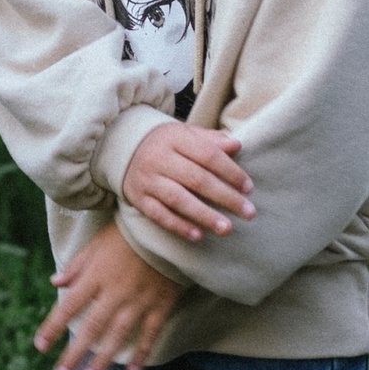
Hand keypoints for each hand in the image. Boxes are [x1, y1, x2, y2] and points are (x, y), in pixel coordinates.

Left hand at [34, 223, 180, 369]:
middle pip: (91, 326)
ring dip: (104, 359)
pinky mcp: (160, 304)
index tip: (40, 346)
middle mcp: (115, 291)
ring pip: (118, 334)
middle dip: (75, 352)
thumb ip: (77, 266)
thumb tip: (55, 281)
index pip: (69, 305)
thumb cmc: (127, 234)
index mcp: (96, 275)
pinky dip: (143, 352)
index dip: (53, 326)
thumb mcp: (97, 244)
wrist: (166, 228)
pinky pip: (150, 332)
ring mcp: (139, 300)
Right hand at [121, 121, 255, 242]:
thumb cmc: (164, 143)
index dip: (231, 172)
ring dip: (205, 215)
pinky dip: (179, 226)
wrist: (120, 147)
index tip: (248, 188)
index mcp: (174, 138)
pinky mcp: (138, 198)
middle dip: (225, 197)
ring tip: (227, 228)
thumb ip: (210, 140)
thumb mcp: (184, 134)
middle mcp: (159, 158)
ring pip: (179, 199)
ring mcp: (147, 179)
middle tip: (249, 212)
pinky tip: (198, 235)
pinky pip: (159, 214)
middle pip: (197, 179)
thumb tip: (236, 146)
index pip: (208, 155)